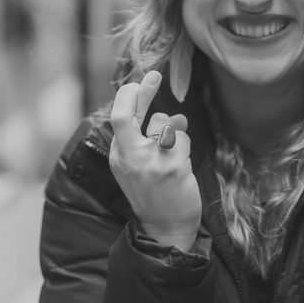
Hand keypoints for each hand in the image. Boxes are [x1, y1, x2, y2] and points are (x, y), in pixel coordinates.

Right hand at [109, 70, 200, 251]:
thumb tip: (166, 113)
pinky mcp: (171, 167)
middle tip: (153, 75)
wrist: (166, 227)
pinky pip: (183, 139)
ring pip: (165, 124)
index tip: (139, 81)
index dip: (129, 96)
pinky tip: (182, 165)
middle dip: (140, 92)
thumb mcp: (140, 164)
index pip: (117, 118)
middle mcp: (129, 157)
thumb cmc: (156, 192)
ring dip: (176, 132)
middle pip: (125, 115)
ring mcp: (149, 162)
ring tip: (174, 154)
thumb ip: (145, 137)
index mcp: (118, 155)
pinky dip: (186, 146)